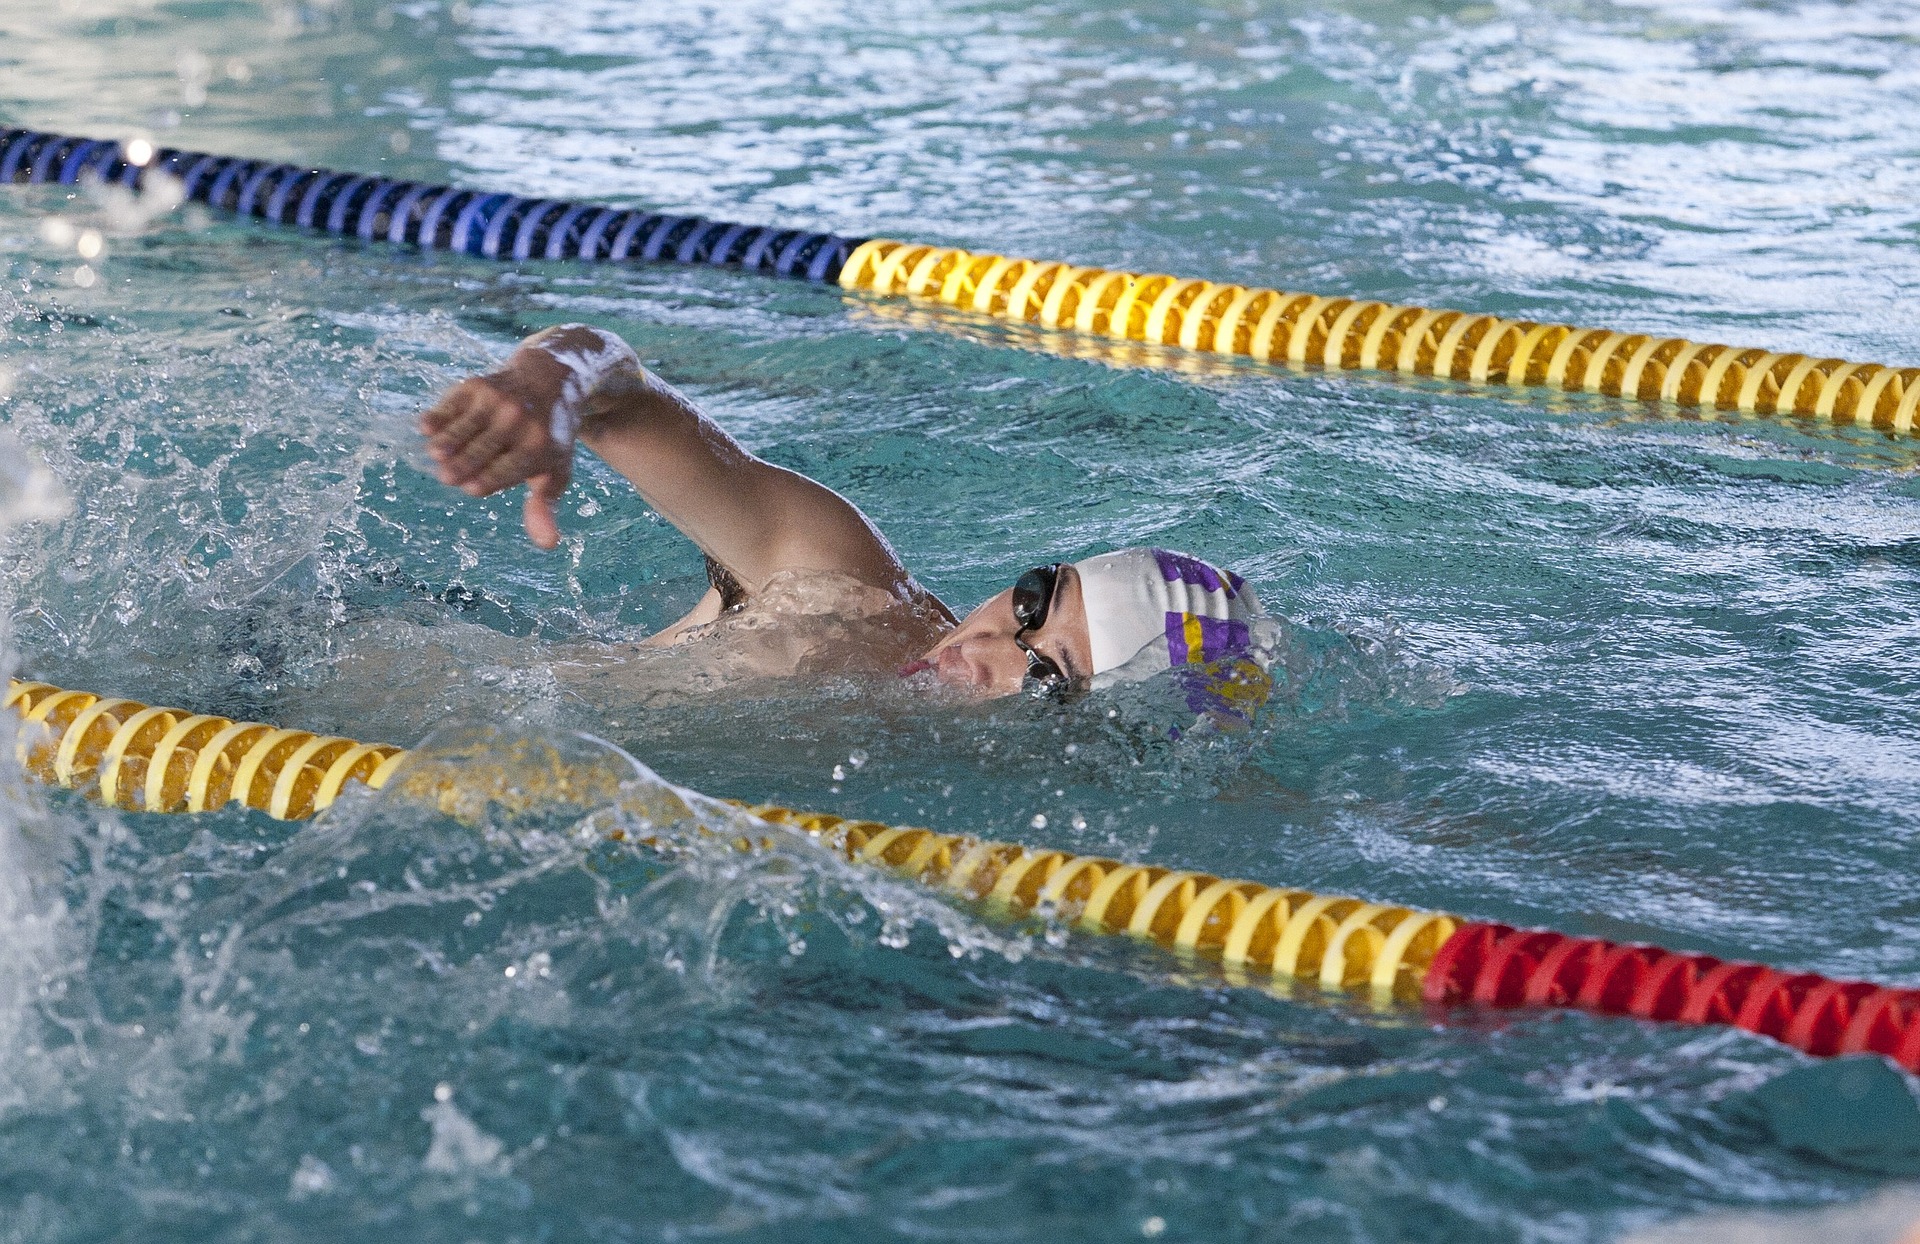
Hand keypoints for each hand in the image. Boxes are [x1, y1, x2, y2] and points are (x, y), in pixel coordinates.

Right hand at [419, 357, 573, 549]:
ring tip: (436, 456)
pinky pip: (450, 406)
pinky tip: (427, 428)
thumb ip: (544, 507)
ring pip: (461, 430)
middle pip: (478, 453)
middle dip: (459, 467)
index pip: (502, 473)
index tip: (471, 488)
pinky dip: (437, 418)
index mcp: (538, 448)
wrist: (549, 380)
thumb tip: (548, 544)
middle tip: (446, 477)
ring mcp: (497, 401)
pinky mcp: (478, 385)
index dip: (482, 483)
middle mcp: (518, 422)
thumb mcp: (555, 471)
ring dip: (444, 445)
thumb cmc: (548, 437)